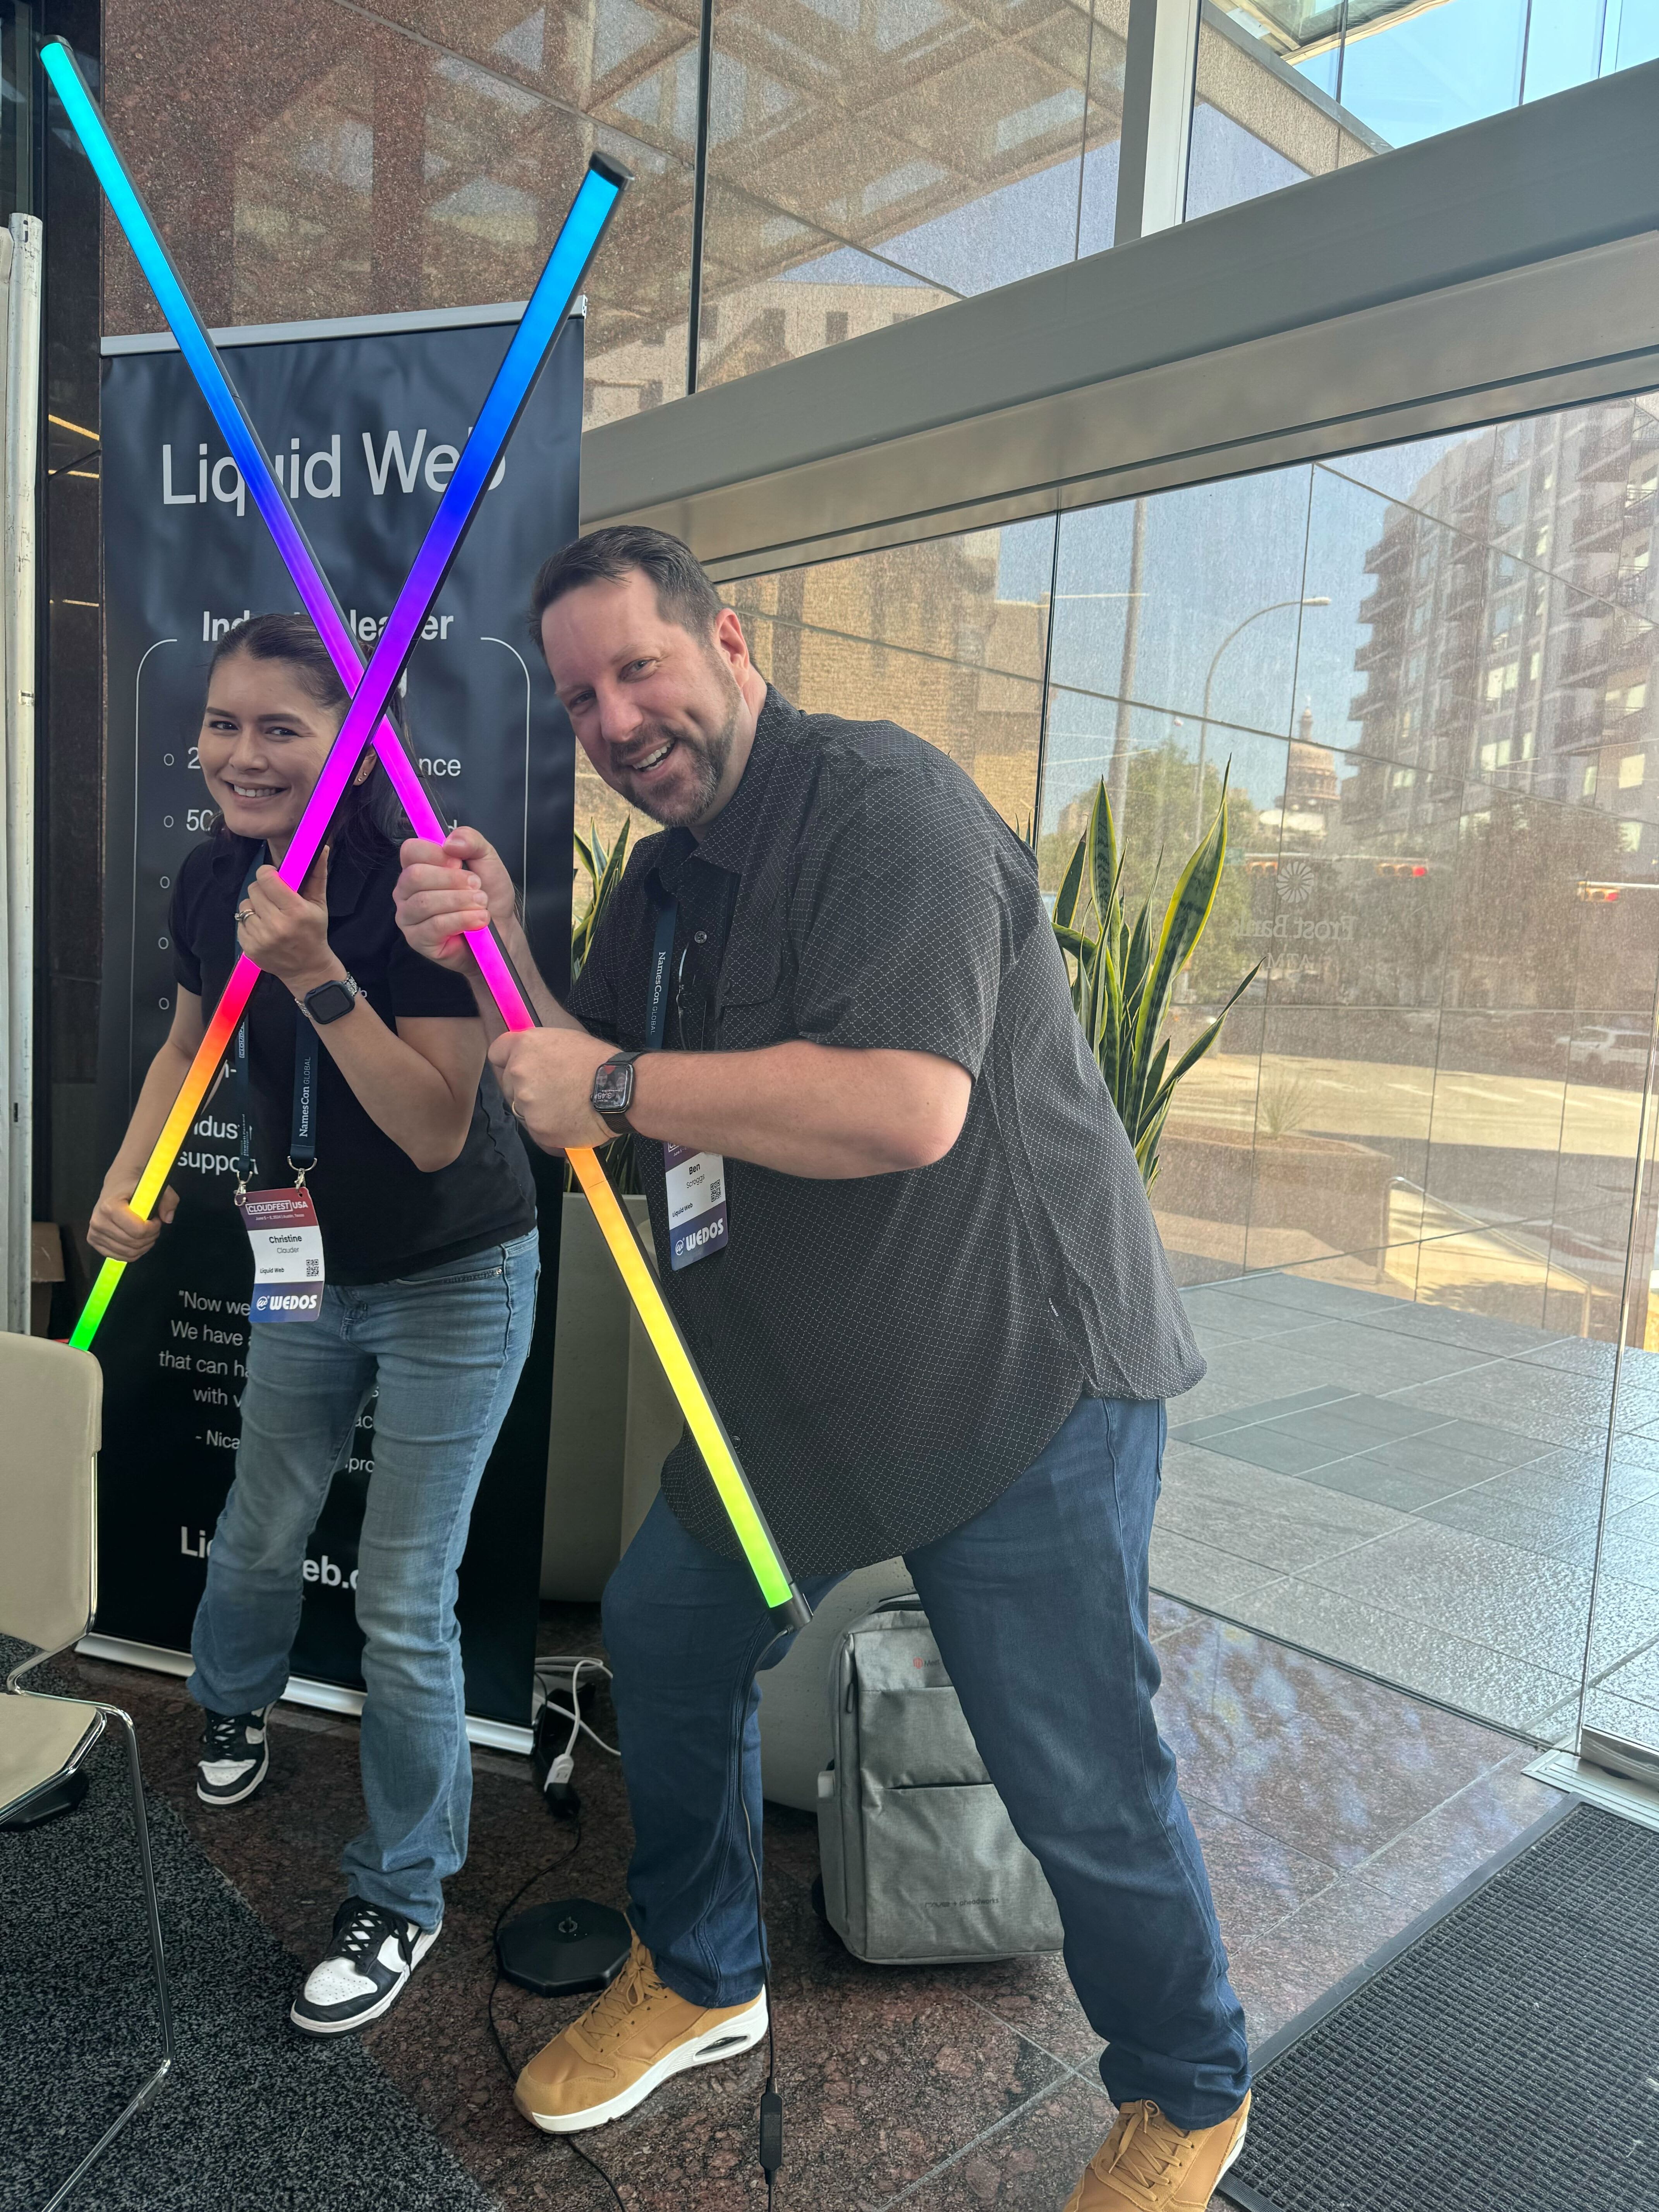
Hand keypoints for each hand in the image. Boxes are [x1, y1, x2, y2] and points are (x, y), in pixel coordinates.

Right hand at [89, 1172, 178, 1261]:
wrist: (117, 1184)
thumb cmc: (135, 1186)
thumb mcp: (156, 1187)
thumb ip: (168, 1200)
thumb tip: (168, 1219)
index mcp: (110, 1206)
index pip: (138, 1231)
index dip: (154, 1228)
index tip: (157, 1219)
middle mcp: (98, 1221)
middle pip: (134, 1243)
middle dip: (150, 1237)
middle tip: (154, 1227)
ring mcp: (94, 1233)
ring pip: (128, 1253)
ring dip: (144, 1245)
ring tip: (146, 1232)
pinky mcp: (94, 1241)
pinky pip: (120, 1257)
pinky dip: (134, 1252)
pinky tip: (138, 1240)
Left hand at [238, 847, 339, 994]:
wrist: (308, 969)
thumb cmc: (314, 933)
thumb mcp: (320, 904)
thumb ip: (317, 875)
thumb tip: (321, 847)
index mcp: (295, 911)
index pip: (266, 878)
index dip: (268, 873)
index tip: (274, 877)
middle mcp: (276, 925)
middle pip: (254, 889)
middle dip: (263, 890)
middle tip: (274, 899)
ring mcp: (261, 938)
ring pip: (245, 905)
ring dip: (255, 907)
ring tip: (269, 915)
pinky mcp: (249, 948)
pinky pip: (240, 922)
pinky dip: (250, 922)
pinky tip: (263, 928)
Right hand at [396, 826, 511, 969]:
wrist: (501, 927)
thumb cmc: (488, 893)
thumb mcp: (486, 859)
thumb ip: (470, 841)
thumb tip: (450, 842)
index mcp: (417, 865)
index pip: (411, 850)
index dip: (437, 855)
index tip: (460, 863)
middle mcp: (406, 889)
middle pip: (416, 876)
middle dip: (453, 880)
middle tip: (477, 886)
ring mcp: (408, 915)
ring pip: (425, 902)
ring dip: (461, 901)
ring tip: (482, 904)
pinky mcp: (417, 939)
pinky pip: (435, 925)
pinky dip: (462, 920)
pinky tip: (478, 920)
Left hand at [488, 1028, 613, 1153]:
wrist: (621, 1089)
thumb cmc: (599, 1061)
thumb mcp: (565, 1039)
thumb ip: (538, 1049)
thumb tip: (528, 1057)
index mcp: (525, 1046)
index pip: (496, 1053)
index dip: (508, 1060)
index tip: (520, 1067)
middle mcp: (518, 1073)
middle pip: (508, 1085)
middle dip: (526, 1088)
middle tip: (555, 1089)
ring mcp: (526, 1104)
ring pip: (523, 1110)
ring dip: (539, 1110)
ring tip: (567, 1106)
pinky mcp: (538, 1129)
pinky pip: (537, 1131)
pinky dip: (550, 1130)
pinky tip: (570, 1121)